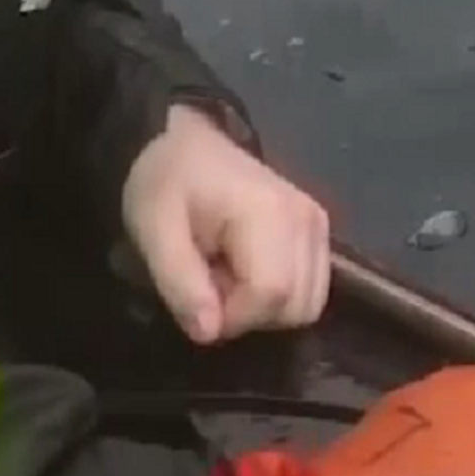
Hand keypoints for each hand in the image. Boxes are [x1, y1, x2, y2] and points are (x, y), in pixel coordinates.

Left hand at [121, 103, 331, 343]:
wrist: (186, 142)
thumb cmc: (165, 182)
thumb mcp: (154, 231)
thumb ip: (181, 284)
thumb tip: (210, 333)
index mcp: (268, 214)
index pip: (272, 293)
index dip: (234, 317)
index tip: (196, 305)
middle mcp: (308, 221)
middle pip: (298, 306)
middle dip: (250, 315)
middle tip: (210, 287)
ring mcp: (320, 226)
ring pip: (309, 304)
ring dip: (266, 309)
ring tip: (227, 278)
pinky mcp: (320, 232)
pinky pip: (312, 289)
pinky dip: (281, 296)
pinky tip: (247, 271)